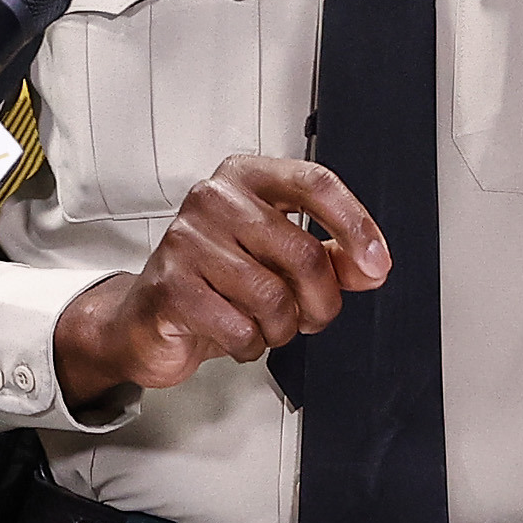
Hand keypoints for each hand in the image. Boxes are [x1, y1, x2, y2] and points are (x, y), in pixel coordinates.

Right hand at [53, 156, 387, 402]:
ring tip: (264, 325)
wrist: (147, 320)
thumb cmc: (214, 282)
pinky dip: (250, 344)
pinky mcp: (171, 286)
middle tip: (312, 316)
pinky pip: (240, 326)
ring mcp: (187, 240)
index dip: (355, 225)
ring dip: (281, 328)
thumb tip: (369, 266)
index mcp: (246, 178)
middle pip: (303, 252)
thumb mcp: (277, 260)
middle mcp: (214, 199)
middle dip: (320, 301)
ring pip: (273, 296)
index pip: (315, 184)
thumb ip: (330, 257)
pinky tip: (236, 335)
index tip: (375, 264)